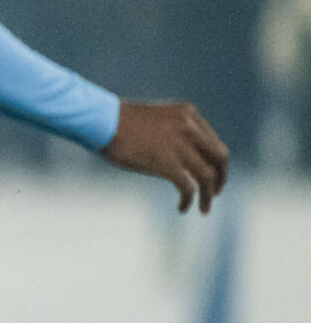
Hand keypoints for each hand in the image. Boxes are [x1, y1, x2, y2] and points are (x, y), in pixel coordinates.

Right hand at [102, 100, 229, 212]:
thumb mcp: (153, 120)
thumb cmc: (116, 122)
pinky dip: (189, 200)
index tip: (210, 175)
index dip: (214, 161)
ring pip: (207, 175)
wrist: (102, 121)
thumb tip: (171, 154)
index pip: (212, 141)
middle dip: (220, 177)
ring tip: (204, 209)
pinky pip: (188, 187)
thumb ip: (169, 131)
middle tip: (215, 192)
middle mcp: (190, 128)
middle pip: (219, 157)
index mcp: (187, 114)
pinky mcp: (168, 163)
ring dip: (209, 195)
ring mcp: (181, 146)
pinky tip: (182, 208)